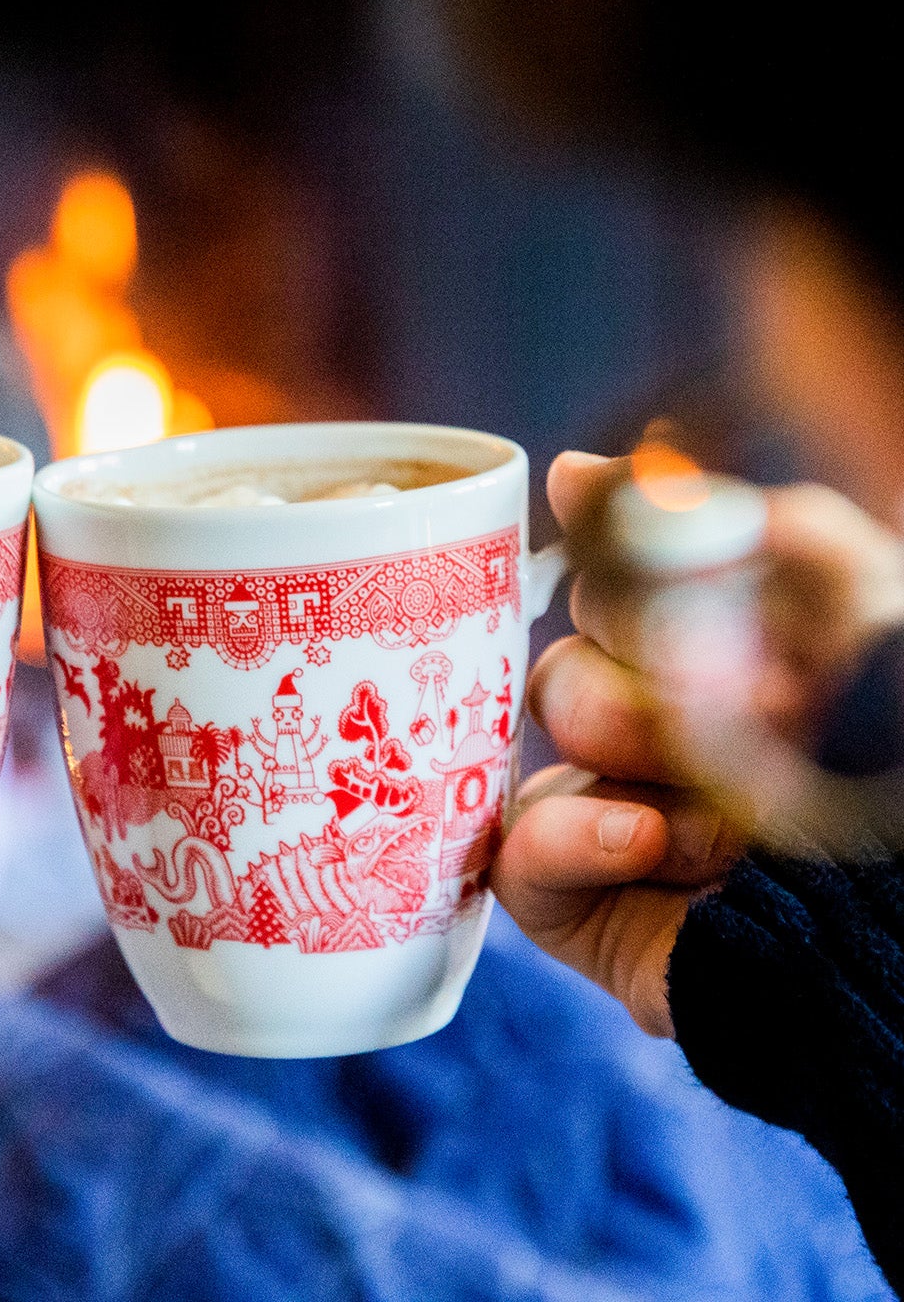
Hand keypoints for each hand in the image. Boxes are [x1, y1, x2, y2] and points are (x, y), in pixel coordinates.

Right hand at [492, 450, 903, 1032]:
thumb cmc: (902, 764)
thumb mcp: (861, 612)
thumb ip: (745, 523)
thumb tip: (570, 472)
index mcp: (714, 657)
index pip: (607, 580)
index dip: (642, 590)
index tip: (711, 617)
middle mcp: (661, 730)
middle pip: (572, 647)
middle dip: (655, 675)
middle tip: (754, 714)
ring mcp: (616, 814)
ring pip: (548, 737)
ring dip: (647, 762)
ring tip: (740, 815)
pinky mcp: (585, 905)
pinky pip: (513, 851)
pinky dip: (570, 836)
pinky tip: (648, 842)